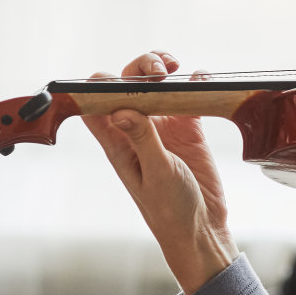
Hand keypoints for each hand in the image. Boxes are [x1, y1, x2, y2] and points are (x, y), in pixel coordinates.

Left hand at [83, 50, 236, 294]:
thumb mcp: (156, 174)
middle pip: (127, 84)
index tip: (114, 78)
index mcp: (117, 141)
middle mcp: (137, 128)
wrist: (202, 227)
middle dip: (138, 68)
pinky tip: (201, 80)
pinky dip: (194, 82)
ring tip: (173, 66)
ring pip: (156, 84)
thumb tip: (121, 110)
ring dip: (162, 68)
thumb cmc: (170, 209)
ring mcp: (163, 126)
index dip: (98, 85)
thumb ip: (142, 140)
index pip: (94, 103)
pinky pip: (188, 96)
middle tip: (158, 70)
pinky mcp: (190, 127)